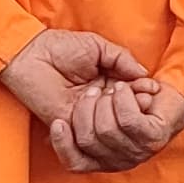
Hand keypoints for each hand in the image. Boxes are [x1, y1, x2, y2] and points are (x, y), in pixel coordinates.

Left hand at [0, 29, 151, 166]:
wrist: (31, 53)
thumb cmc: (61, 47)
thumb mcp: (99, 47)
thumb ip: (122, 59)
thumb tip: (144, 74)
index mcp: (107, 84)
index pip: (133, 98)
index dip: (144, 95)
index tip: (152, 90)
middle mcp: (98, 104)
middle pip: (126, 117)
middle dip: (133, 105)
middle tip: (130, 92)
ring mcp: (84, 116)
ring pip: (110, 127)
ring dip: (112, 109)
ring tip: (103, 90)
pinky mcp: (69, 124)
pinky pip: (87, 135)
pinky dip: (95, 120)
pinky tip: (94, 97)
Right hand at [59, 75, 183, 172]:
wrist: (174, 94)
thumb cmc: (133, 102)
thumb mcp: (101, 115)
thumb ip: (80, 126)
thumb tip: (52, 133)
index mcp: (104, 161)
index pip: (75, 163)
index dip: (63, 144)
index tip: (58, 121)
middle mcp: (120, 162)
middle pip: (87, 140)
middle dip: (84, 111)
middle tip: (93, 92)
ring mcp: (139, 152)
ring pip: (106, 129)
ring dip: (104, 102)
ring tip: (111, 88)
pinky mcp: (154, 138)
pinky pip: (128, 119)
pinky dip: (122, 100)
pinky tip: (123, 89)